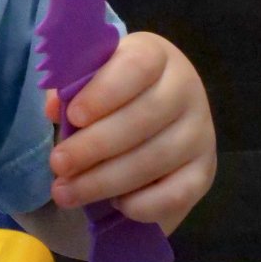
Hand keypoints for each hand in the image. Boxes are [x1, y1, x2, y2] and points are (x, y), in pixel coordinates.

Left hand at [45, 32, 215, 234]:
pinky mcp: (205, 171)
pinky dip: (143, 204)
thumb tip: (55, 109)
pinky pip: (177, 193)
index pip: (137, 67)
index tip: (74, 116)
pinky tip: (114, 205)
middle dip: (94, 146)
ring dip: (106, 181)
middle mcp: (186, 90)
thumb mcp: (92, 78)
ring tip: (67, 192)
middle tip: (58, 164)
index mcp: (156, 56)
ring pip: (155, 159)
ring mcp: (200, 132)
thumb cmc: (112, 91)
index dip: (105, 92)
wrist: (156, 112)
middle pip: (144, 118)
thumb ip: (71, 89)